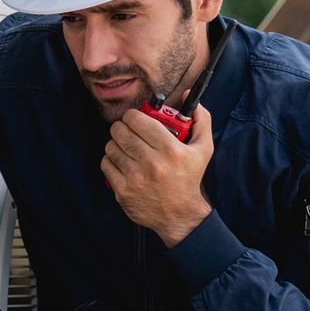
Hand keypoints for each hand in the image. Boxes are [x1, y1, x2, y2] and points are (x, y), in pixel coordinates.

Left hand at [100, 104, 214, 244]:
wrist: (179, 215)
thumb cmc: (189, 179)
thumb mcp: (203, 149)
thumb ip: (200, 120)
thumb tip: (186, 95)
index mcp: (170, 149)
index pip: (137, 119)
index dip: (133, 116)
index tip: (135, 119)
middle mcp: (151, 163)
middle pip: (120, 130)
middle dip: (122, 127)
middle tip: (127, 131)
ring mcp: (135, 177)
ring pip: (110, 146)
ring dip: (115, 144)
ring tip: (125, 148)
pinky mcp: (122, 190)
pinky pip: (106, 164)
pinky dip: (111, 160)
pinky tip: (122, 163)